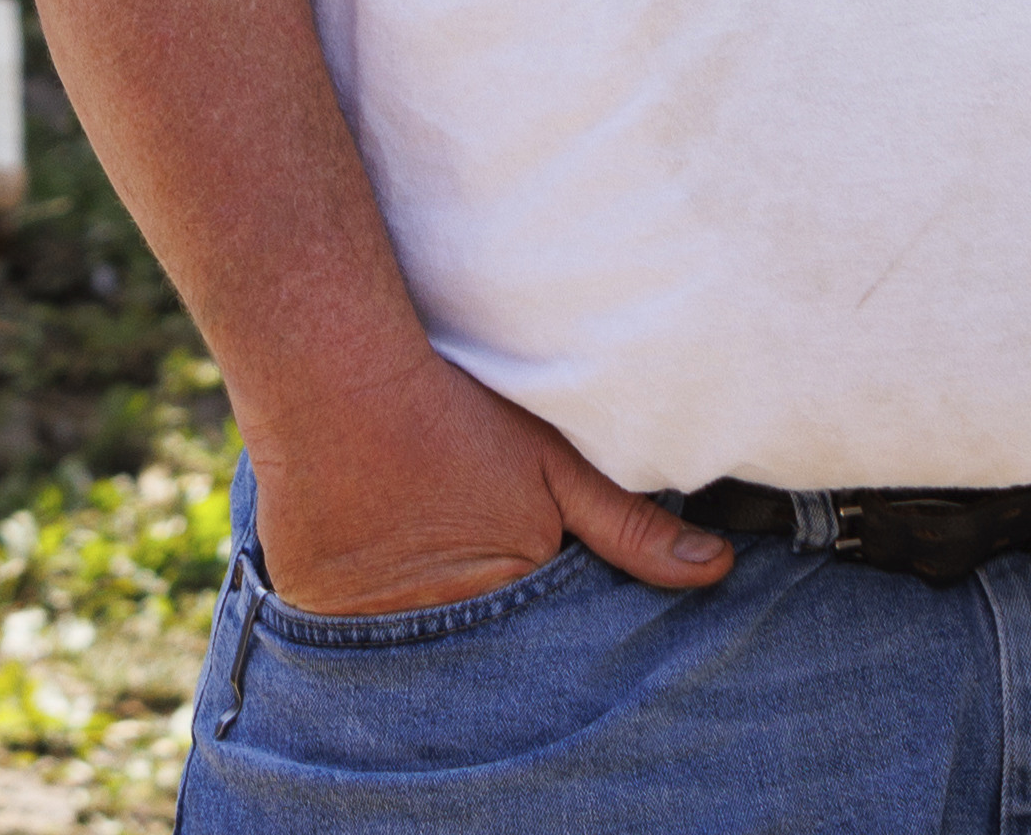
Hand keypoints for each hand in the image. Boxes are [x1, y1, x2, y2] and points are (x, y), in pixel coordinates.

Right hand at [239, 342, 731, 618]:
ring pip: (411, 655)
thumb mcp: (554, 464)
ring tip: (423, 587)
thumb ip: (631, 528)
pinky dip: (360, 623)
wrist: (334, 371)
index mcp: (506, 598)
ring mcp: (367, 628)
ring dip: (424, 638)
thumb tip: (716, 570)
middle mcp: (437, 629)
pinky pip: (346, 641)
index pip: (543, 649)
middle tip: (482, 588)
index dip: (552, 634)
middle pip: (478, 660)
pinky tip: (367, 581)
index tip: (550, 609)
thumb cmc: (452, 412)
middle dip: (494, 656)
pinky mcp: (313, 610)